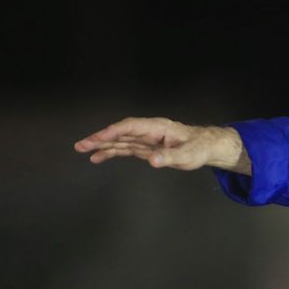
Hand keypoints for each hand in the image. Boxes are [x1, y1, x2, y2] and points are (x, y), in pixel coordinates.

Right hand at [74, 117, 251, 173]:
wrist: (207, 146)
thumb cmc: (199, 147)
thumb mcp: (188, 155)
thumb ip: (170, 157)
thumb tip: (153, 161)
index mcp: (157, 127)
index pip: (130, 127)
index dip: (113, 132)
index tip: (98, 139)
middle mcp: (148, 131)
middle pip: (120, 132)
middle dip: (100, 138)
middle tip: (81, 145)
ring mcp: (146, 139)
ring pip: (120, 140)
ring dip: (102, 145)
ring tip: (83, 150)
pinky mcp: (146, 147)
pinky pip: (125, 148)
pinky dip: (111, 152)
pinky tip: (99, 157)